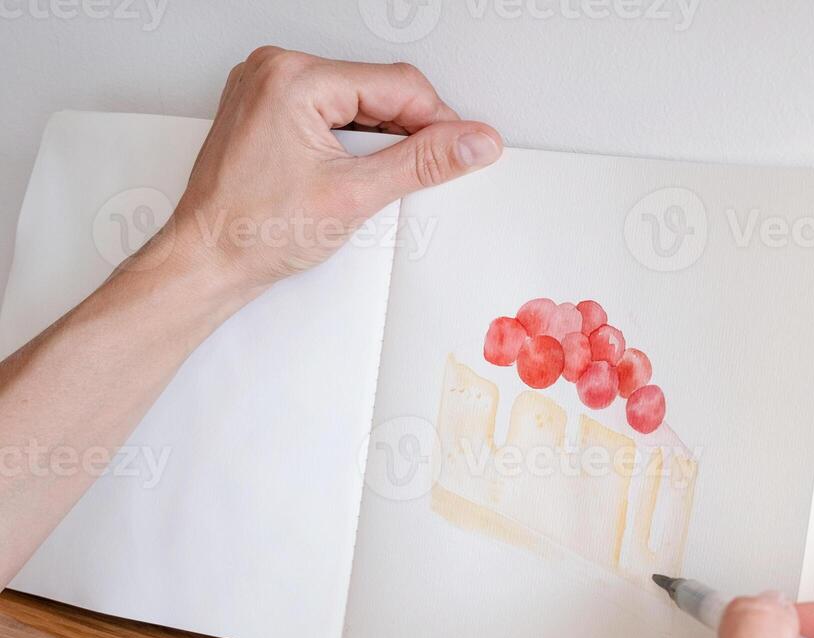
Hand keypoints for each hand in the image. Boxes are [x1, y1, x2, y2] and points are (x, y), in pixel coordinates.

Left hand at [150, 46, 501, 301]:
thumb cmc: (254, 230)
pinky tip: (349, 172)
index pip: (398, 84)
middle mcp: (277, 70)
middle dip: (408, 132)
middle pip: (378, 88)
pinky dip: (353, 140)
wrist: (207, 258)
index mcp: (294, 78)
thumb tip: (471, 143)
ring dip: (381, 138)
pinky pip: (331, 110)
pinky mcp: (267, 107)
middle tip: (412, 177)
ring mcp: (268, 86)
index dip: (439, 122)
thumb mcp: (355, 195)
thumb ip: (423, 163)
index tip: (461, 152)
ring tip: (368, 181)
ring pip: (358, 100)